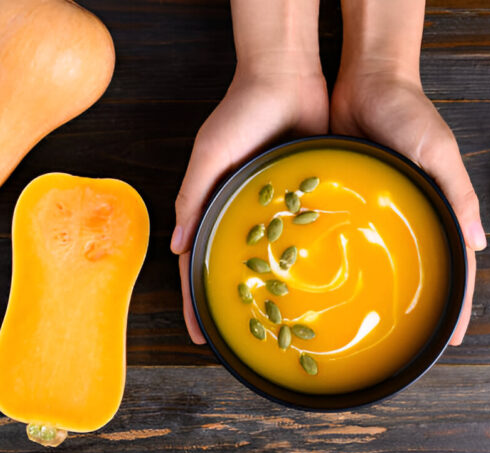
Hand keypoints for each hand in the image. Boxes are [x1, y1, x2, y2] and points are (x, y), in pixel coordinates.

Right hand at [170, 1, 327, 343]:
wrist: (286, 78)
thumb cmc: (240, 111)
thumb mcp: (211, 152)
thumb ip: (194, 195)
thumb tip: (177, 245)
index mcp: (211, 204)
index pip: (197, 263)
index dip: (195, 300)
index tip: (200, 335)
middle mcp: (240, 211)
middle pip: (233, 267)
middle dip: (233, 303)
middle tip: (244, 338)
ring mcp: (271, 207)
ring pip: (270, 257)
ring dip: (270, 287)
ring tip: (280, 323)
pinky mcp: (301, 197)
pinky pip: (302, 235)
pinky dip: (302, 260)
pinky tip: (311, 283)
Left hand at [331, 0, 484, 345]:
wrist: (365, 80)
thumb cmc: (410, 112)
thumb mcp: (440, 151)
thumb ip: (459, 194)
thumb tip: (479, 245)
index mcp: (438, 208)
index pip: (454, 265)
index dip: (458, 303)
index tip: (456, 338)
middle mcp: (409, 216)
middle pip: (418, 270)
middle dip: (420, 307)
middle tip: (412, 344)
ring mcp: (377, 211)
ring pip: (380, 260)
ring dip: (379, 290)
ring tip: (371, 327)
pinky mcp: (348, 200)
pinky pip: (345, 238)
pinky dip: (343, 263)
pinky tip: (332, 286)